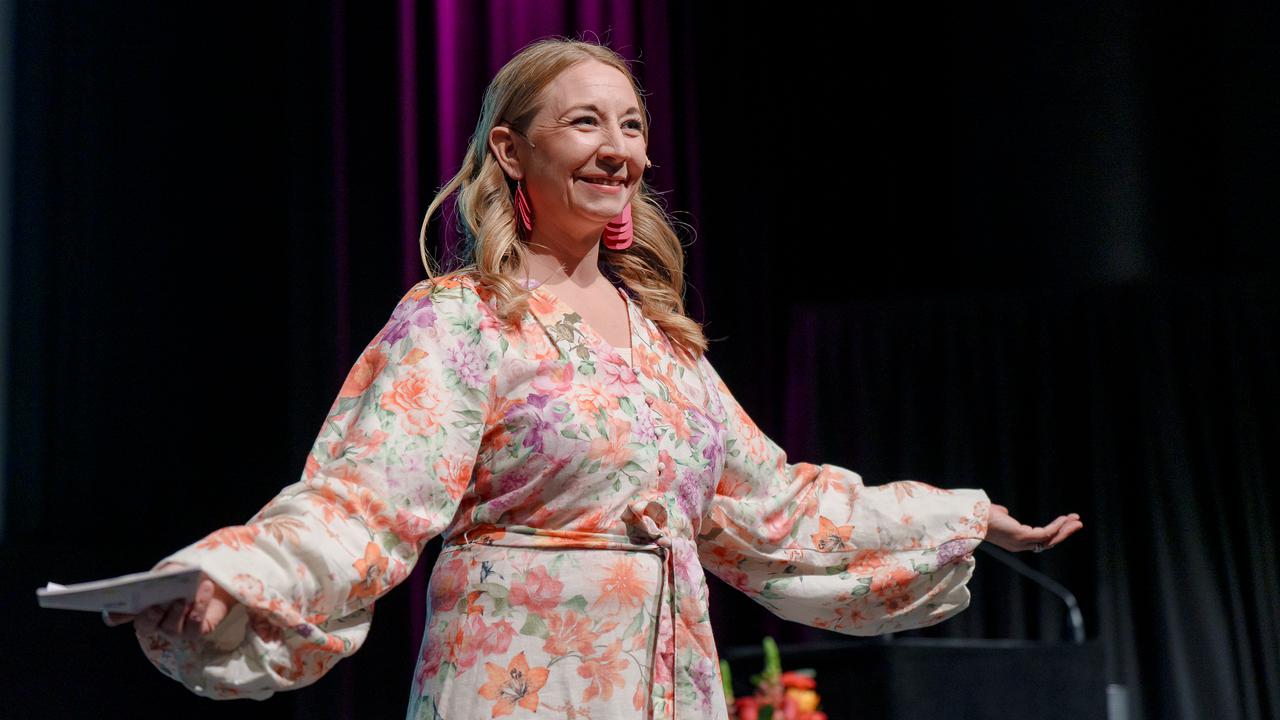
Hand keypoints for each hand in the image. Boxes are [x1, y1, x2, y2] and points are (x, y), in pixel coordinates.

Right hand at [102, 562, 239, 639]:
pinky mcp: (195, 632)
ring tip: (184, 597)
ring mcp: (175, 630)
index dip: (114, 615)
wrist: (213, 581)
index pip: (120, 614)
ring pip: (171, 628)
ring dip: (178, 611)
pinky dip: (200, 606)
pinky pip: (195, 625)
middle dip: (149, 617)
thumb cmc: (185, 578)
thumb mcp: (170, 572)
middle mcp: (155, 622)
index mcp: (142, 606)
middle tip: (156, 606)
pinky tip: (205, 590)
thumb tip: (151, 582)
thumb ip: (159, 577)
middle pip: (145, 626)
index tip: (109, 613)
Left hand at [984, 503, 1082, 552]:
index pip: (1039, 540)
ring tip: (1077, 520)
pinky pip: (1045, 534)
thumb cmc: (981, 515)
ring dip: (1064, 529)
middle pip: (1048, 542)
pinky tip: (1064, 519)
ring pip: (1049, 539)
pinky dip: (1056, 527)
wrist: (971, 516)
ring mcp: (1021, 542)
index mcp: (1015, 541)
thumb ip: (1003, 516)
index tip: (1065, 523)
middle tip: (1078, 523)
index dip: (1053, 532)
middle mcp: (1020, 545)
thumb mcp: (997, 516)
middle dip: (1064, 532)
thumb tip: (1005, 512)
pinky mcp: (1022, 537)